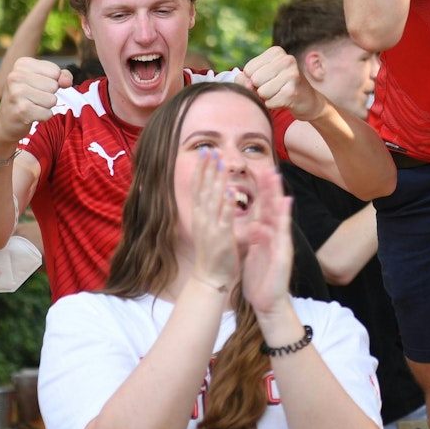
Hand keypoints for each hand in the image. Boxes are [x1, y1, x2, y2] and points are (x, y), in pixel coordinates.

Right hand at [0, 57, 72, 145]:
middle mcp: (16, 76)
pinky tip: (31, 114)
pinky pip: (48, 114)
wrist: (7, 120)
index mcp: (22, 64)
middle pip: (54, 86)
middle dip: (49, 94)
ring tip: (32, 105)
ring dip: (46, 106)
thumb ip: (60, 75)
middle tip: (33, 98)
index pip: (55, 71)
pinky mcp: (21, 110)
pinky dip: (43, 116)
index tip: (37, 86)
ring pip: (52, 100)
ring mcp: (17, 93)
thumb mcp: (43, 79)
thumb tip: (67, 81)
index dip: (52, 81)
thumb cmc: (28, 96)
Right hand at [190, 148, 239, 292]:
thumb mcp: (208, 228)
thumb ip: (211, 211)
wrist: (210, 278)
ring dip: (216, 180)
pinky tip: (231, 190)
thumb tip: (215, 193)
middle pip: (203, 189)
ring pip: (213, 200)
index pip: (198, 187)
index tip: (204, 153)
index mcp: (200, 216)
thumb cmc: (212, 253)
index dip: (201, 169)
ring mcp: (210, 227)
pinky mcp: (221, 237)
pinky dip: (227, 203)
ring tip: (220, 163)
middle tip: (210, 150)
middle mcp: (202, 219)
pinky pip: (225, 217)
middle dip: (207, 168)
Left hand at [239, 158, 293, 314]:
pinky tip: (282, 208)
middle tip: (270, 168)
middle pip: (274, 209)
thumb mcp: (255, 255)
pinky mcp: (283, 256)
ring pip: (280, 218)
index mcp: (266, 236)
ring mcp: (281, 245)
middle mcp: (276, 237)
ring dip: (278, 199)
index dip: (263, 192)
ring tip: (276, 182)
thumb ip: (256, 239)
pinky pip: (281, 235)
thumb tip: (255, 224)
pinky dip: (281, 221)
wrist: (268, 304)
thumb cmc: (260, 280)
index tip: (260, 173)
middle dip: (272, 189)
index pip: (265, 210)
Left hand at [244, 46, 327, 121]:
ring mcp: (292, 75)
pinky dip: (273, 105)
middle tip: (275, 88)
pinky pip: (269, 103)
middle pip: (254, 80)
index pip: (248, 69)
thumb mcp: (262, 77)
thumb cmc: (280, 87)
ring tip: (280, 93)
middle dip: (260, 88)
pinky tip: (285, 100)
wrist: (308, 100)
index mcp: (276, 51)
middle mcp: (287, 59)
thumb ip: (246, 78)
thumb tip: (246, 84)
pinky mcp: (293, 92)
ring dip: (267, 98)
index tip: (268, 79)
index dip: (253, 79)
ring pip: (261, 92)